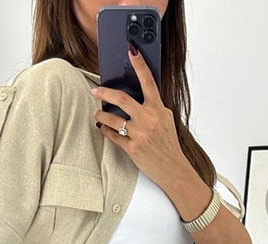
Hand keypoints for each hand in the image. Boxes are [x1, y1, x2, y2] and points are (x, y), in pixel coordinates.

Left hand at [89, 43, 188, 192]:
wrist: (173, 168)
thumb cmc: (168, 144)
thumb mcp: (166, 120)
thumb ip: (154, 106)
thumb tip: (140, 97)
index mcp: (158, 109)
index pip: (148, 81)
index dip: (140, 64)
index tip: (132, 50)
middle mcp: (148, 119)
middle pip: (121, 98)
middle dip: (104, 92)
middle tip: (95, 90)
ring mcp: (139, 134)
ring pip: (112, 119)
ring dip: (100, 114)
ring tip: (96, 113)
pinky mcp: (132, 148)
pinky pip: (113, 136)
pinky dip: (106, 130)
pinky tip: (102, 127)